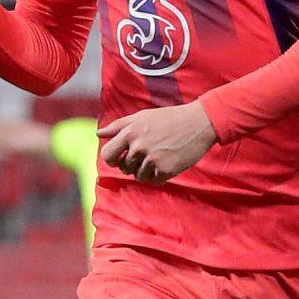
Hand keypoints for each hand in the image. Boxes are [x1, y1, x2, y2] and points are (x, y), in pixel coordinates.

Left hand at [98, 100, 216, 185]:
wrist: (199, 123)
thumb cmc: (169, 118)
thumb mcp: (142, 116)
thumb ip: (118, 126)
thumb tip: (99, 134)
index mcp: (130, 132)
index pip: (108, 155)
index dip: (113, 159)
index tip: (121, 158)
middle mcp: (139, 147)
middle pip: (123, 168)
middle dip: (132, 164)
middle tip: (147, 154)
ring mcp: (152, 159)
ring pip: (139, 176)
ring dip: (147, 170)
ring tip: (160, 156)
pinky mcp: (166, 170)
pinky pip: (153, 181)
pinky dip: (159, 175)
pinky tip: (168, 162)